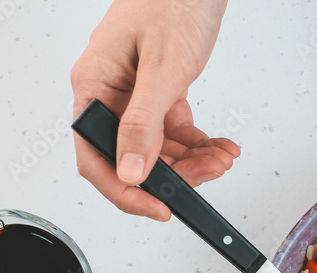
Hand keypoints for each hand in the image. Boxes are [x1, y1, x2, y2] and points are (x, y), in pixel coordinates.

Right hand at [70, 0, 238, 221]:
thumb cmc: (174, 2)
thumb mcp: (164, 68)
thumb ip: (144, 123)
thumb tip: (131, 170)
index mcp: (93, 84)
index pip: (95, 156)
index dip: (125, 190)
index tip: (158, 209)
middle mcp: (109, 92)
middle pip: (131, 158)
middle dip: (173, 175)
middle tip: (208, 175)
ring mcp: (135, 93)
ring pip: (158, 149)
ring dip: (193, 161)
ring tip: (223, 157)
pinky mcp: (160, 91)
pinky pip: (174, 131)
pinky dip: (199, 143)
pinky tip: (221, 146)